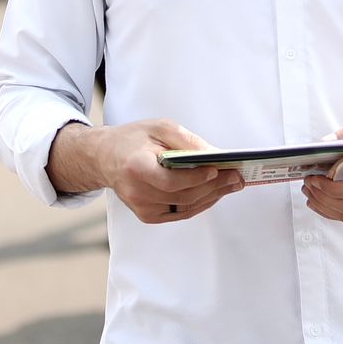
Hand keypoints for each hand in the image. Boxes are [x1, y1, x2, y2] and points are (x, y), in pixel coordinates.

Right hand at [60, 119, 243, 222]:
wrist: (105, 157)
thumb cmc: (133, 138)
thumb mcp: (159, 127)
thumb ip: (186, 141)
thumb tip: (215, 155)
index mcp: (136, 168)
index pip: (170, 181)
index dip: (195, 178)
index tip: (217, 170)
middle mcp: (137, 192)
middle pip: (183, 196)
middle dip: (214, 187)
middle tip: (237, 178)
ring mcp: (142, 208)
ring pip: (185, 207)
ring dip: (212, 196)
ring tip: (233, 184)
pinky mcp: (147, 215)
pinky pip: (180, 212)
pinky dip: (200, 203)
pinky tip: (215, 192)